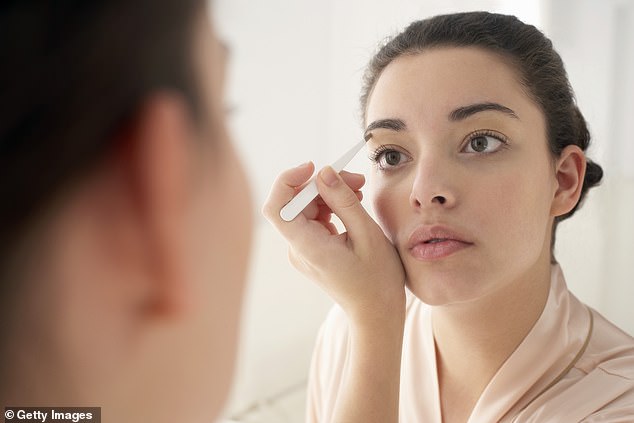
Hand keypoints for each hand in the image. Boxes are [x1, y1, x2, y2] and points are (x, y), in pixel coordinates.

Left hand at [262, 162, 405, 323]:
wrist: (377, 313)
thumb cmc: (377, 280)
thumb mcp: (367, 235)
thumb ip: (343, 201)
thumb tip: (324, 172)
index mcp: (307, 248)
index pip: (277, 207)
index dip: (288, 181)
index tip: (314, 167)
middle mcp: (298, 249)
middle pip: (295, 203)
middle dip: (322, 184)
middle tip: (356, 179)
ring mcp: (303, 251)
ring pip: (306, 209)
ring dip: (329, 194)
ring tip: (360, 190)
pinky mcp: (312, 250)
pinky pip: (314, 220)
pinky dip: (331, 208)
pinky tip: (352, 205)